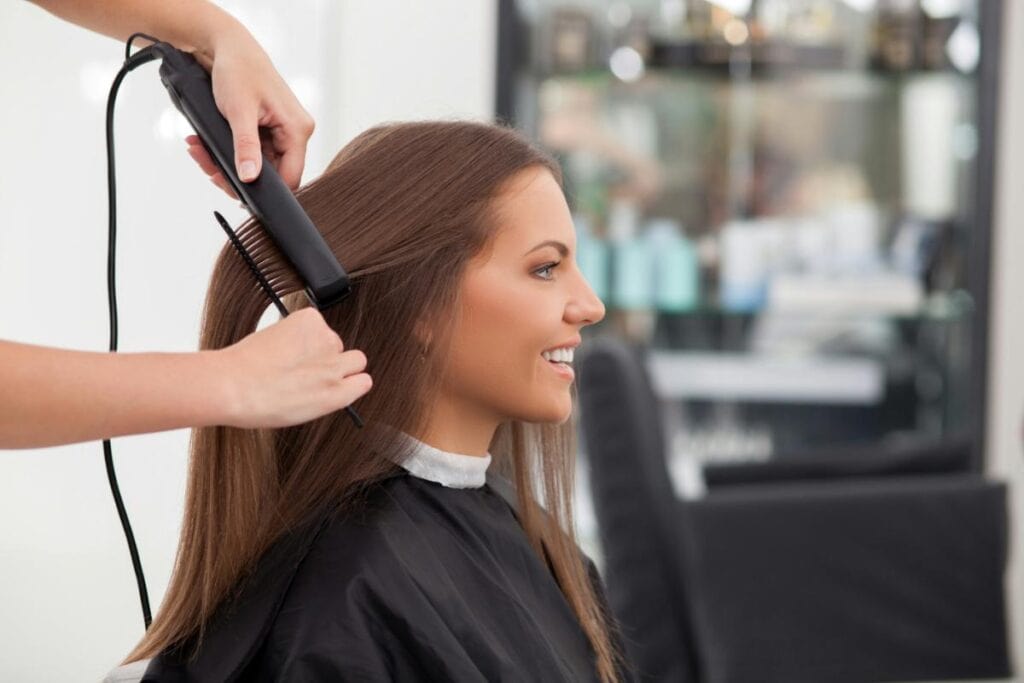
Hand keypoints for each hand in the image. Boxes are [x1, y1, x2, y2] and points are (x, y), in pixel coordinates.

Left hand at [185, 24, 314, 195]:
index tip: (236, 191)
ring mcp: (281, 133)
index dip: (266, 190)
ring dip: (226, 164)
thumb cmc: (238, 69)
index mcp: (297, 129)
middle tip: (208, 168)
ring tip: (200, 151)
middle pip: (272, 175)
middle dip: (236, 176)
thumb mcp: (239, 111)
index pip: (291, 177)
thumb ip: (246, 147)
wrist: (228, 47)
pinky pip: (250, 153)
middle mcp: (294, 133)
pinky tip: (205, 144)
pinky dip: (228, 152)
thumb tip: (249, 178)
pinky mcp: (268, 131)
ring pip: (257, 166)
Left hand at [216, 308, 371, 428]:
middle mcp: (335, 370)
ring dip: (316, 343)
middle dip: (338, 360)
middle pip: (357, 358)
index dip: (347, 379)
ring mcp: (325, 343)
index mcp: (336, 397)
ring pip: (332, 339)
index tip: (334, 379)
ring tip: (287, 354)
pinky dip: (301, 327)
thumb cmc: (258, 403)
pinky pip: (315, 320)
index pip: (363, 381)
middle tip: (311, 365)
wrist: (231, 385)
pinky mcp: (310, 321)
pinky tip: (283, 340)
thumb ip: (324, 396)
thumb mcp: (301, 413)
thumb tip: (327, 384)